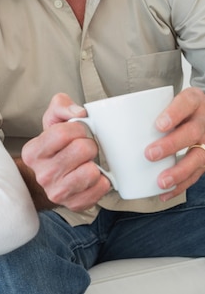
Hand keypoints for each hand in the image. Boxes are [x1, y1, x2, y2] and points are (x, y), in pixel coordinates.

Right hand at [21, 93, 110, 211]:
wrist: (47, 177)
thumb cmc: (53, 148)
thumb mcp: (52, 120)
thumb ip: (61, 106)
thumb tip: (79, 113)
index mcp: (34, 152)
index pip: (63, 133)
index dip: (78, 128)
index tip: (79, 130)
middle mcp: (43, 174)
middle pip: (82, 150)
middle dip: (89, 144)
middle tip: (84, 148)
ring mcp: (58, 192)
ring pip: (91, 171)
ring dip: (94, 163)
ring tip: (86, 162)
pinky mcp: (75, 204)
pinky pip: (100, 187)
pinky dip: (101, 180)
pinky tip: (91, 176)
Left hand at [145, 86, 204, 200]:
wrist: (201, 112)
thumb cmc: (176, 108)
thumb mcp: (166, 100)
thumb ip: (144, 107)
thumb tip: (100, 117)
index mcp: (193, 101)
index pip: (187, 102)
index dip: (174, 113)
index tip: (158, 125)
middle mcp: (203, 120)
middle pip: (192, 133)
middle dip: (171, 145)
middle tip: (149, 154)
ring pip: (199, 158)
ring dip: (179, 172)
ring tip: (160, 181)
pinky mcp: (204, 158)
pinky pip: (196, 174)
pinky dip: (180, 185)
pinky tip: (164, 192)